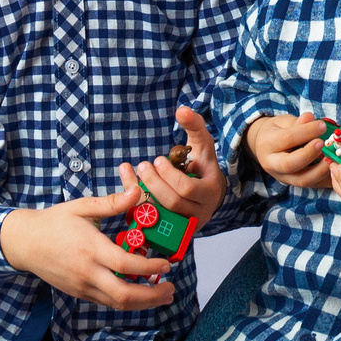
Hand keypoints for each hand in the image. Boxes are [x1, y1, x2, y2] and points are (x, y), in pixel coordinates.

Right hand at [0, 190, 174, 311]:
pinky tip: (141, 295)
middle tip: (172, 288)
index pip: (126, 265)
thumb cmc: (54, 222)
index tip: (168, 264)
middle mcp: (87, 273)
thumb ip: (112, 203)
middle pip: (124, 295)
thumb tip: (137, 192)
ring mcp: (82, 287)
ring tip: (163, 295)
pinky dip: (127, 301)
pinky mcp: (78, 293)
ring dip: (143, 303)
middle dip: (152, 296)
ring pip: (116, 303)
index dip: (151, 268)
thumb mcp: (82, 207)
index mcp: (90, 249)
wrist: (24, 243)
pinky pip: (107, 302)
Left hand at [128, 107, 226, 224]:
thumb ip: (194, 126)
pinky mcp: (174, 231)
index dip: (168, 175)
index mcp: (210, 192)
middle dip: (154, 183)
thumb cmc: (203, 164)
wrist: (207, 192)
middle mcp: (201, 212)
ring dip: (145, 195)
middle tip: (143, 165)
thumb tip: (181, 109)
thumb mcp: (202, 144)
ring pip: (162, 215)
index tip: (157, 159)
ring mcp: (187, 224)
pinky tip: (131, 188)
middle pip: (173, 203)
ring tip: (136, 174)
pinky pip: (153, 222)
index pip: (186, 189)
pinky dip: (139, 207)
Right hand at [245, 112, 331, 191]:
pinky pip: (312, 185)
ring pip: (302, 180)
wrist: (265, 148)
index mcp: (268, 144)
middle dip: (309, 154)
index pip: (287, 139)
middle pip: (290, 164)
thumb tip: (310, 118)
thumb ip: (297, 122)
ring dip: (320, 170)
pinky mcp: (294, 184)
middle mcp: (272, 164)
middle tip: (323, 143)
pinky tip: (335, 169)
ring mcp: (283, 177)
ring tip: (332, 158)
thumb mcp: (283, 122)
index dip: (306, 132)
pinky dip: (325, 179)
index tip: (322, 126)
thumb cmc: (277, 131)